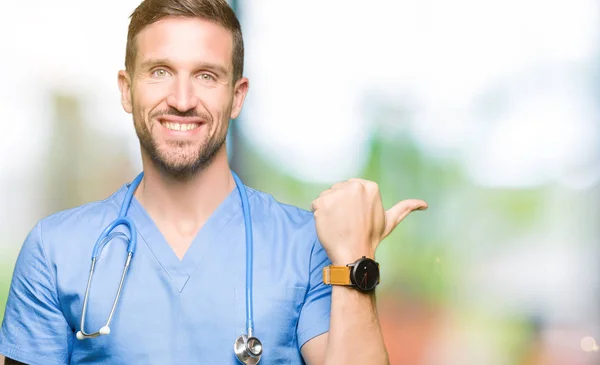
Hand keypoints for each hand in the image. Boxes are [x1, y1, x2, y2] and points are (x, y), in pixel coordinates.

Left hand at [310, 178, 426, 264]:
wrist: (353, 254)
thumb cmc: (371, 238)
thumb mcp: (390, 221)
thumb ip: (406, 208)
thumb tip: (425, 204)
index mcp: (370, 186)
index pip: (350, 188)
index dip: (350, 204)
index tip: (356, 218)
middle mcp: (354, 186)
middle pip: (337, 190)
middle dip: (339, 205)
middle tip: (347, 222)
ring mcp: (337, 193)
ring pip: (326, 197)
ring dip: (328, 210)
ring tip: (339, 224)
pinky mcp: (322, 202)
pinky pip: (315, 204)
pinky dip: (318, 215)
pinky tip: (329, 225)